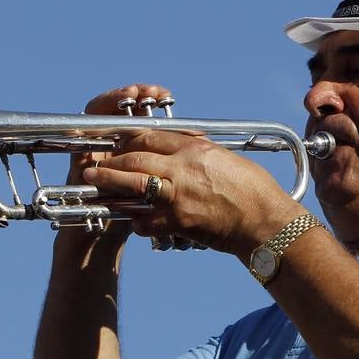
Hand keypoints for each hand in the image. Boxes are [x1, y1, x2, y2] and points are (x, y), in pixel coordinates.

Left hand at [83, 130, 301, 256]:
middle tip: (97, 162)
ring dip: (110, 182)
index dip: (130, 138)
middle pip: (136, 157)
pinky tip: (132, 219)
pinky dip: (136, 220)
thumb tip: (180, 149)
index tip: (118, 142)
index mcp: (196, 149)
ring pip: (133, 184)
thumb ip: (198, 152)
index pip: (153, 136)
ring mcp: (178, 195)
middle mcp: (183, 168)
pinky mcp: (178, 222)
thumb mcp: (225, 159)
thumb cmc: (253, 191)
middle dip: (113, 159)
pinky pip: (146, 220)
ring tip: (93, 181)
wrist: (265, 222)